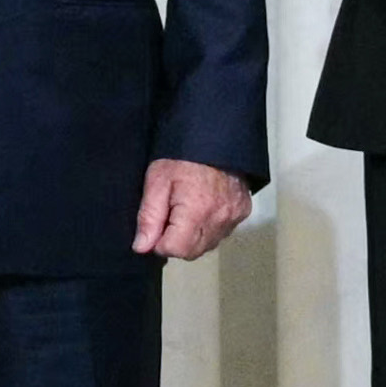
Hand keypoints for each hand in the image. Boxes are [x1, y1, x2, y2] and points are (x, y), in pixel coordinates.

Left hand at [132, 159, 252, 260]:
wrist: (216, 134)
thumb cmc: (182, 156)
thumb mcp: (157, 181)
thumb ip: (149, 217)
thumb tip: (142, 247)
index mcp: (197, 212)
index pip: (175, 250)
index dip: (160, 241)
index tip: (158, 223)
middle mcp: (220, 219)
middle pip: (192, 252)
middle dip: (177, 242)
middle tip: (171, 215)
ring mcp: (235, 216)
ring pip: (208, 244)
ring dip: (194, 236)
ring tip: (188, 210)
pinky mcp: (244, 210)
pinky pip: (223, 232)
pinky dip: (211, 227)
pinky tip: (205, 207)